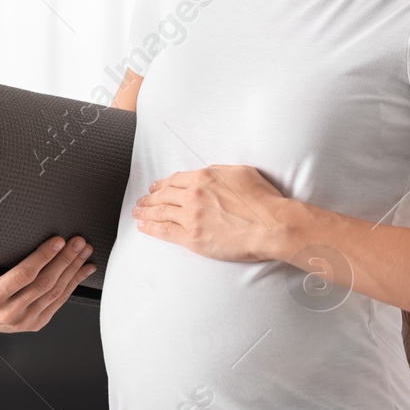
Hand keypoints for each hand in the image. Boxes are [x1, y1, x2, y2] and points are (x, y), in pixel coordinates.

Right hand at [0, 235, 96, 331]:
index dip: (43, 257)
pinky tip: (85, 268)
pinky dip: (75, 283)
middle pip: (44, 282)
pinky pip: (60, 301)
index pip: (24, 275)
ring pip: (55, 292)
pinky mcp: (39, 323)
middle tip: (78, 241)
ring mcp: (26, 321)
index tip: (58, 240)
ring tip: (84, 250)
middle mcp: (9, 313)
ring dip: (73, 269)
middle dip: (64, 260)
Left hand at [131, 164, 291, 262]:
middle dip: (149, 198)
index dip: (162, 184)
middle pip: (163, 195)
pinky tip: (144, 226)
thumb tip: (208, 174)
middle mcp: (193, 195)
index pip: (175, 180)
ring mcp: (191, 217)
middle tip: (141, 201)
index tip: (155, 187)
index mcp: (204, 177)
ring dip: (146, 212)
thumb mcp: (241, 172)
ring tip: (138, 213)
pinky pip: (165, 232)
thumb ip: (219, 171)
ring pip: (161, 212)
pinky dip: (151, 228)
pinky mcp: (193, 238)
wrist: (271, 225)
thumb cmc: (262, 200)